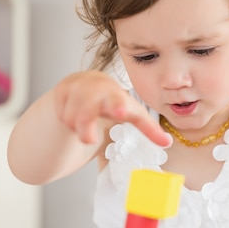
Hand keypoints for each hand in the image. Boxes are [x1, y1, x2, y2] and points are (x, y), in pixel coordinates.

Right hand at [54, 71, 169, 146]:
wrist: (86, 85)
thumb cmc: (114, 103)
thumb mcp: (132, 114)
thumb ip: (149, 129)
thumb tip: (167, 142)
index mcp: (118, 96)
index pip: (119, 102)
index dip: (119, 107)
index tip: (121, 112)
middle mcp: (98, 89)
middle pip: (87, 111)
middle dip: (86, 124)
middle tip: (89, 139)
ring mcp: (78, 87)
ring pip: (72, 119)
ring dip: (77, 128)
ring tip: (86, 123)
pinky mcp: (62, 89)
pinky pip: (62, 115)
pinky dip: (67, 121)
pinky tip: (74, 113)